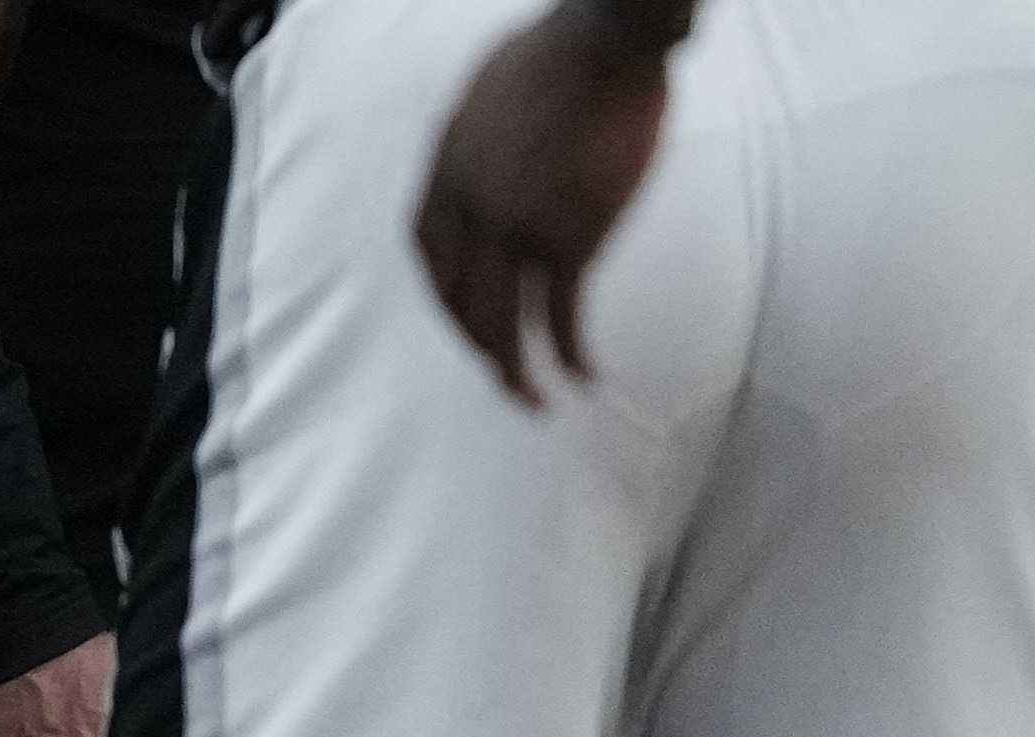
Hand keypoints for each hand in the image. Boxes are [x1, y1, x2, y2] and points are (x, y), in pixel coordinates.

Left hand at [414, 5, 674, 404]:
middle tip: (501, 373)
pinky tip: (585, 375)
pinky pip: (565, 313)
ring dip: (514, 372)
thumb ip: (481, 138)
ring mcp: (518, 225)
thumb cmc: (560, 48)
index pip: (428, 253)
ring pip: (503, 321)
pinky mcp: (572, 234)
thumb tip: (488, 158)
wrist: (605, 35)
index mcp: (447, 171)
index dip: (444, 292)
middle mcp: (471, 208)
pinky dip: (572, 351)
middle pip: (459, 299)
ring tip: (532, 402)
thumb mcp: (488, 92)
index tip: (464, 315)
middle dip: (477, 345)